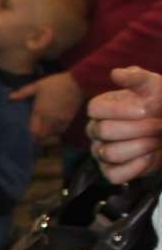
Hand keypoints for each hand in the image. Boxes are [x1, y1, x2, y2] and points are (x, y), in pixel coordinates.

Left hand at [10, 71, 84, 142]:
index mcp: (39, 111)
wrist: (77, 82)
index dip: (30, 135)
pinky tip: (53, 130)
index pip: (33, 130)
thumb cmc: (55, 83)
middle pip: (42, 135)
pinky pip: (61, 130)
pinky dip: (56, 132)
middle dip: (37, 138)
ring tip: (42, 136)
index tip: (27, 136)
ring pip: (51, 134)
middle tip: (34, 138)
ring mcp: (59, 120)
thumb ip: (23, 93)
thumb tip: (9, 97)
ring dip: (46, 136)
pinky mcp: (69, 119)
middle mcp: (49, 118)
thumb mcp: (37, 86)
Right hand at [88, 66, 161, 183]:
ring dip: (141, 146)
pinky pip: (114, 175)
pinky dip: (135, 167)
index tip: (146, 110)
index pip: (94, 109)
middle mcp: (95, 131)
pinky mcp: (110, 171)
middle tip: (159, 125)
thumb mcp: (154, 85)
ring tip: (157, 140)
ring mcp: (101, 152)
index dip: (119, 111)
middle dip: (138, 129)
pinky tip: (150, 157)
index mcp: (100, 109)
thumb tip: (116, 73)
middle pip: (104, 132)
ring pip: (110, 153)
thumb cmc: (159, 103)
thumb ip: (136, 77)